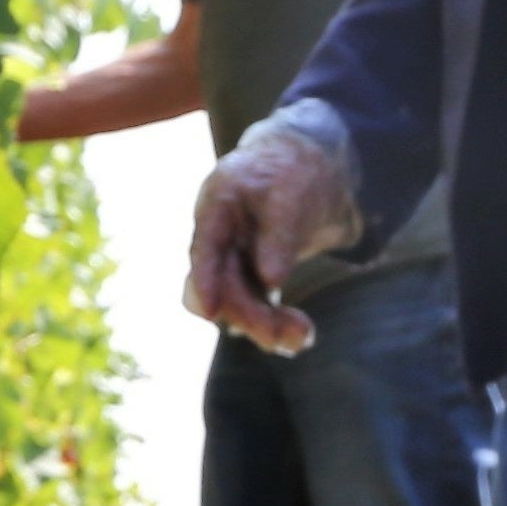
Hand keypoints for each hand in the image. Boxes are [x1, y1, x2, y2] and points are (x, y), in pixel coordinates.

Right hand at [184, 107, 361, 355]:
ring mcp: (229, 260)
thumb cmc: (291, 171)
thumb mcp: (290, 192)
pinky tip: (300, 337)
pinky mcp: (247, 277)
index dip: (203, 280)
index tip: (208, 312)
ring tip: (303, 337)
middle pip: (220, 287)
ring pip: (237, 305)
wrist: (301, 167)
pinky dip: (278, 324)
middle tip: (289, 336)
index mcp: (217, 204)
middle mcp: (216, 238)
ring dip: (267, 326)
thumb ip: (278, 234)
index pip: (204, 248)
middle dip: (251, 315)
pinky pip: (256, 307)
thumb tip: (270, 280)